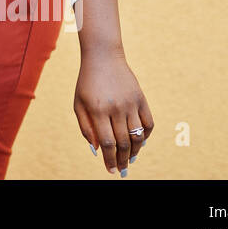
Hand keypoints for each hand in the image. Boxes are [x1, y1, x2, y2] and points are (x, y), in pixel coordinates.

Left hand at [74, 48, 152, 176]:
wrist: (103, 57)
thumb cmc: (87, 82)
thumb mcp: (78, 103)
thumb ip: (86, 127)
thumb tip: (97, 150)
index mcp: (97, 110)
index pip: (107, 143)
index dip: (110, 160)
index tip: (110, 171)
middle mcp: (116, 108)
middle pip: (123, 143)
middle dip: (122, 160)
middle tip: (121, 170)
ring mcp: (131, 103)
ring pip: (137, 136)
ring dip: (134, 152)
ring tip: (129, 160)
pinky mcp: (141, 98)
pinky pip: (148, 124)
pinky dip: (145, 137)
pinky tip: (139, 143)